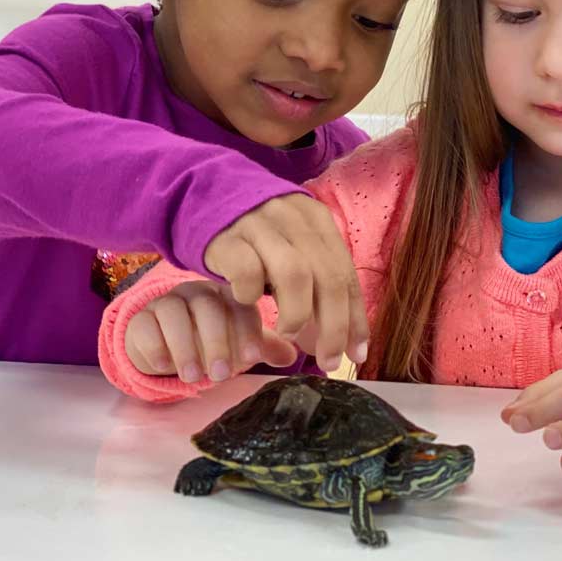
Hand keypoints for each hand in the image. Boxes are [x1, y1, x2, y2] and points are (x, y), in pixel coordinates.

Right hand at [124, 280, 301, 381]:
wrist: (162, 345)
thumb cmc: (208, 342)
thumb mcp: (237, 344)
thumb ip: (261, 347)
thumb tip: (291, 356)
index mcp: (226, 295)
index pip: (239, 305)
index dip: (247, 331)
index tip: (251, 360)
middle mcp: (197, 293)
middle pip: (207, 307)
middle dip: (217, 342)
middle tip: (222, 375)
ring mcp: (167, 302)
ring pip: (174, 313)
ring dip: (186, 347)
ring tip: (194, 377)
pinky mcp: (140, 318)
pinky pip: (145, 325)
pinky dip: (156, 345)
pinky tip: (164, 365)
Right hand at [202, 193, 367, 373]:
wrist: (204, 201)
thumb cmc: (258, 240)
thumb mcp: (295, 251)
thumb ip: (320, 287)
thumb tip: (349, 343)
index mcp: (317, 219)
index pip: (345, 273)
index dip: (355, 317)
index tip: (357, 353)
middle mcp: (292, 217)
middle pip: (326, 276)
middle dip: (333, 326)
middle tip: (328, 359)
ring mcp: (259, 224)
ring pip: (294, 274)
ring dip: (298, 314)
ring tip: (290, 333)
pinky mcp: (227, 238)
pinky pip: (247, 272)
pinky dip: (252, 294)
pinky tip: (248, 302)